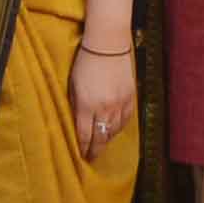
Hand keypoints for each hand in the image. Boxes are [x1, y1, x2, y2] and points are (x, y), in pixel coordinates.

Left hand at [69, 33, 137, 158]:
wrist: (108, 45)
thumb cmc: (85, 62)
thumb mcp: (73, 85)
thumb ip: (76, 106)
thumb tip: (78, 123)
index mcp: (87, 106)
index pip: (85, 135)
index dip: (83, 148)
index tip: (81, 156)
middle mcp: (104, 108)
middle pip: (100, 137)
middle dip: (95, 150)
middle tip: (92, 157)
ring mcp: (119, 104)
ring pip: (114, 131)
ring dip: (107, 139)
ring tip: (102, 144)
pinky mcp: (130, 97)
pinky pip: (126, 119)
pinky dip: (119, 127)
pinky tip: (114, 130)